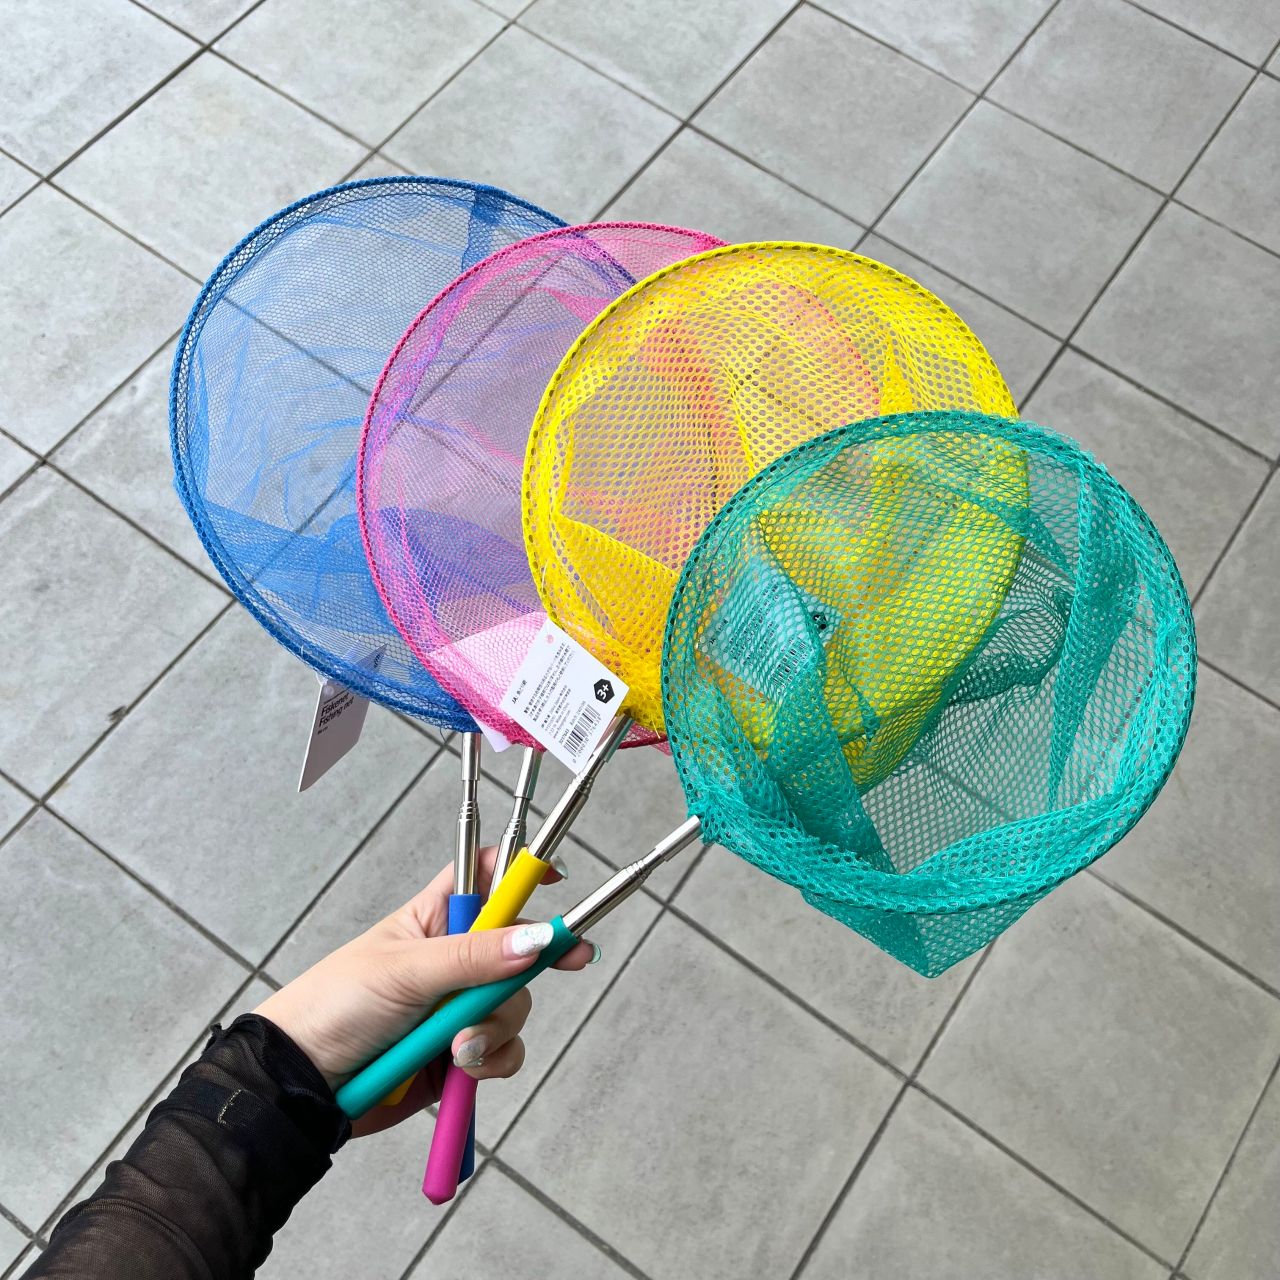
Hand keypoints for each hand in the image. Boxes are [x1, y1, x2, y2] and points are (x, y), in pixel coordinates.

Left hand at [254, 847, 592, 1135]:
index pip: (486, 879)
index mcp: (433, 919)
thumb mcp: (406, 972)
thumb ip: (474, 957)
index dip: (522, 874)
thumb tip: (536, 938)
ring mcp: (457, 1009)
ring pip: (513, 1006)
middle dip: (522, 971)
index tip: (558, 879)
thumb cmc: (335, 1007)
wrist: (303, 1087)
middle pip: (516, 950)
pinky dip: (491, 1062)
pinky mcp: (460, 1054)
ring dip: (495, 1028)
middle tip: (570, 960)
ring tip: (457, 1048)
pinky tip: (461, 1068)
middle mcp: (452, 960)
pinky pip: (503, 1051)